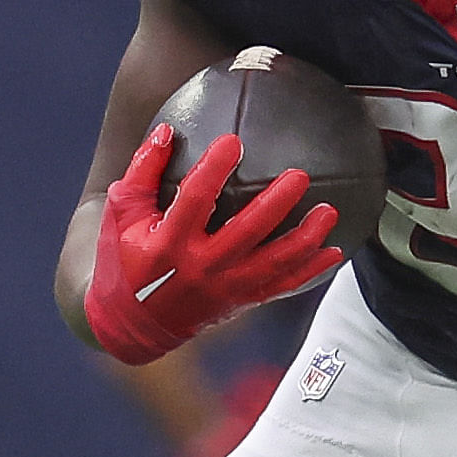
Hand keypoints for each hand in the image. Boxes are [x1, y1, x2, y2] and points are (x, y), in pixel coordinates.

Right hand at [84, 123, 340, 365]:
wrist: (131, 325)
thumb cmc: (124, 260)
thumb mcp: (122, 215)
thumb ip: (143, 172)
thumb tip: (165, 131)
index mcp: (168, 243)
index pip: (195, 200)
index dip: (213, 170)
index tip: (233, 141)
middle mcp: (200, 268)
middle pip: (246, 233)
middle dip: (275, 204)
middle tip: (299, 176)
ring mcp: (223, 288)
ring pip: (272, 264)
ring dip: (304, 239)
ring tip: (328, 212)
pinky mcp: (239, 301)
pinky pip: (281, 286)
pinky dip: (309, 270)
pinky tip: (334, 251)